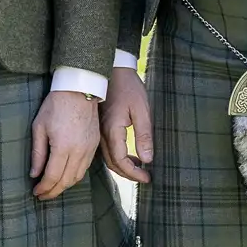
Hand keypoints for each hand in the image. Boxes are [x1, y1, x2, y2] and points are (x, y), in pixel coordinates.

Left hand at [29, 90, 100, 198]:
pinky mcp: (95, 145)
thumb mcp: (39, 128)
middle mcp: (79, 151)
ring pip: (77, 177)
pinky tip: (66, 177)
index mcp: (63, 147)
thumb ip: (38, 153)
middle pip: (66, 181)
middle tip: (42, 195)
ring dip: (64, 186)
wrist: (79, 90)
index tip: (35, 192)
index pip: (53, 176)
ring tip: (53, 189)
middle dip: (53, 191)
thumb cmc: (55, 105)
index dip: (44, 188)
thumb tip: (34, 174)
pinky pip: (85, 167)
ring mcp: (89, 149)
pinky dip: (75, 176)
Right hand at [101, 66, 153, 182]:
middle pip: (112, 163)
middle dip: (128, 174)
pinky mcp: (99, 126)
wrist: (112, 69)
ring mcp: (98, 130)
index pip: (121, 161)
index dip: (134, 173)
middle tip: (144, 177)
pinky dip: (116, 157)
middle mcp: (101, 134)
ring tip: (139, 168)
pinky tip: (129, 155)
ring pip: (107, 157)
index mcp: (112, 130)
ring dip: (122, 166)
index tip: (147, 178)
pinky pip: (105, 148)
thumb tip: (148, 159)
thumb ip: (144, 136)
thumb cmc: (128, 86)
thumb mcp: (142, 110)